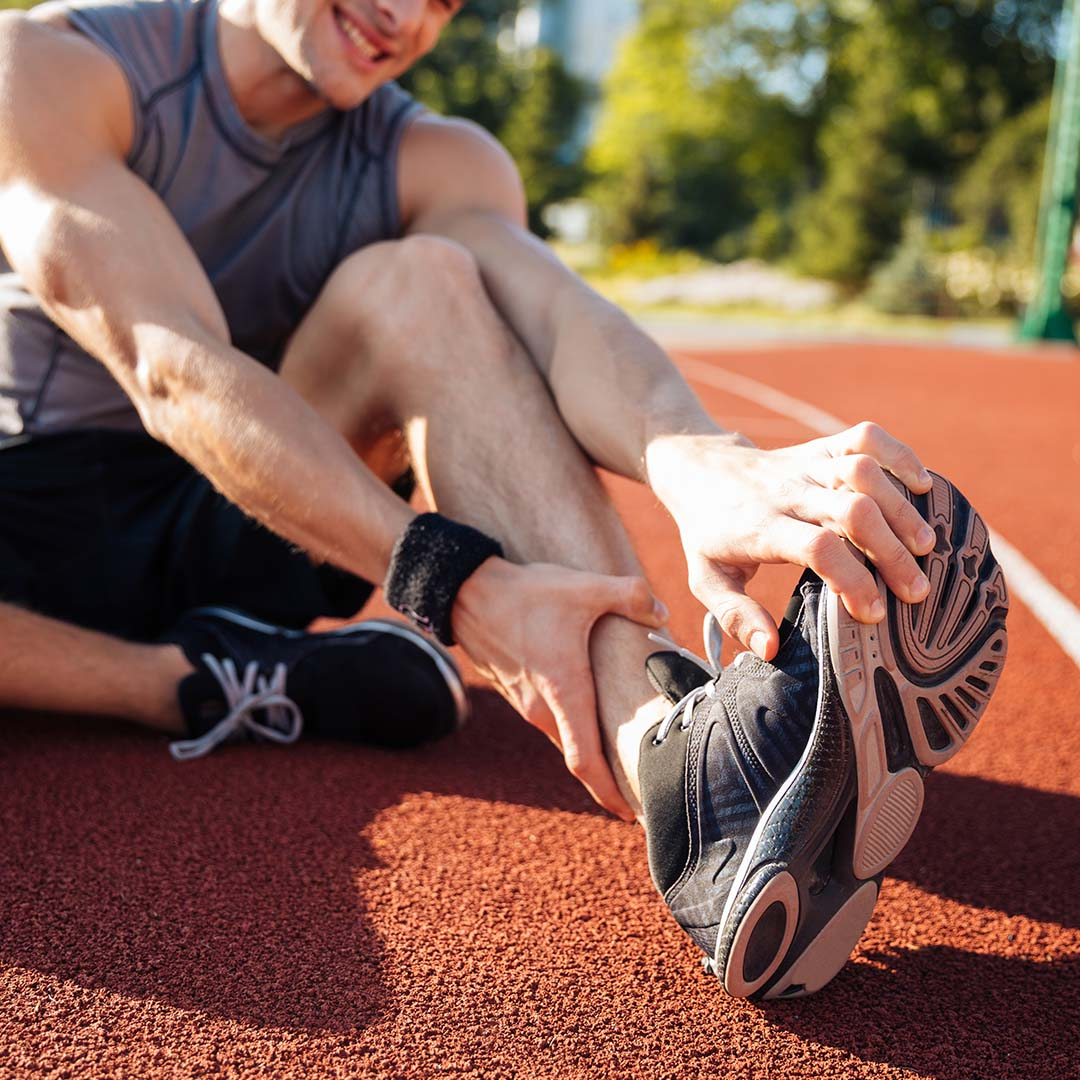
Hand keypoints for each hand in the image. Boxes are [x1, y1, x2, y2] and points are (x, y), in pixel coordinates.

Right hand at [451, 558, 666, 820]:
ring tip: (623, 746)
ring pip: (564, 735)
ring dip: (590, 746)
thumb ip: (630, 596)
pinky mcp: (516, 691)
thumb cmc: (525, 595)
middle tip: (643, 781)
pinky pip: (550, 719)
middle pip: (580, 755)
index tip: (629, 813)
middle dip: (609, 773)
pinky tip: (590, 708)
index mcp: (563, 693)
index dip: (608, 793)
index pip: (585, 761)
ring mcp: (524, 704)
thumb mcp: (585, 588)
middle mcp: (541, 710)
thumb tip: (662, 610)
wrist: (465, 592)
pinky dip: (572, 724)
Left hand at [648, 422, 934, 660]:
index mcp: (761, 527)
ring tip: (925, 545)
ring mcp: (805, 464)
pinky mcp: (819, 447)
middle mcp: (787, 491)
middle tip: (916, 589)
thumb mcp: (707, 579)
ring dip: (901, 507)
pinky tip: (922, 486)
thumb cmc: (709, 532)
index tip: (872, 613)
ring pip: (862, 472)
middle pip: (852, 511)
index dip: (852, 580)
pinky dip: (899, 456)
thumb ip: (735, 615)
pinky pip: (864, 438)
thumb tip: (770, 649)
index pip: (817, 548)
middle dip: (890, 552)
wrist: (698, 471)